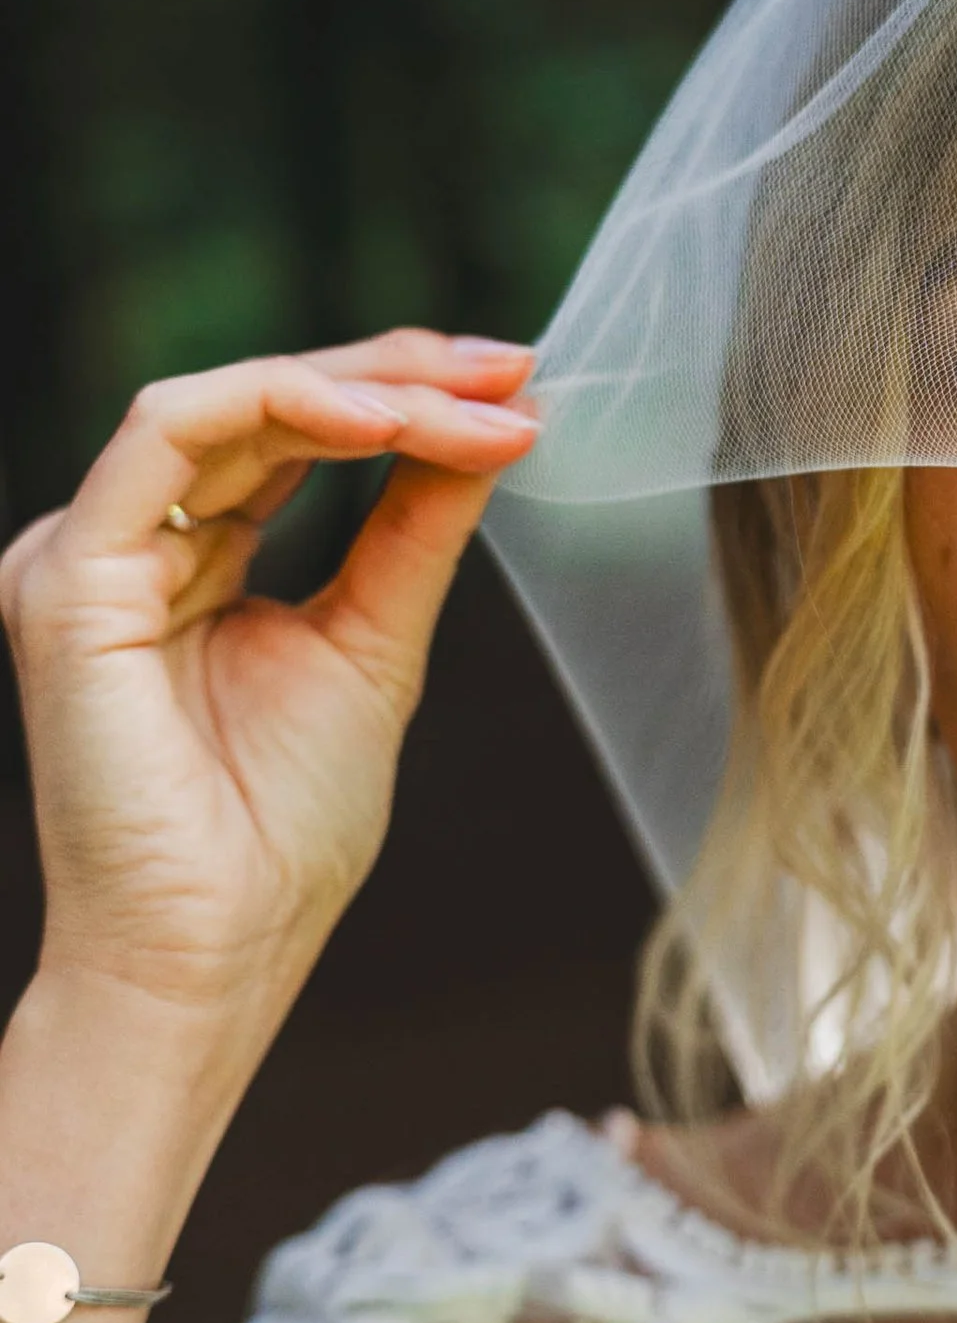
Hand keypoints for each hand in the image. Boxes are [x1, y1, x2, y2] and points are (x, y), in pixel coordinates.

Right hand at [0, 334, 538, 1097]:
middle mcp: (124, 547)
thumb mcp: (376, 643)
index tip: (520, 387)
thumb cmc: (282, 833)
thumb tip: (492, 427)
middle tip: (513, 370)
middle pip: (260, 406)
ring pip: (220, 403)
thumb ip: (415, 528)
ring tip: (470, 399)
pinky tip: (383, 422)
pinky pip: (167, 436)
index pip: (289, 435)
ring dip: (360, 387)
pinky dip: (280, 407)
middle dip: (397, 376)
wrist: (217, 952)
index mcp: (183, 563)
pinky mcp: (69, 577)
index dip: (403, 396)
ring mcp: (83, 556)